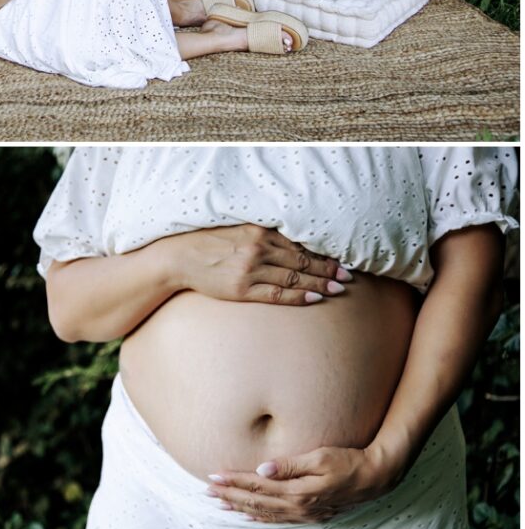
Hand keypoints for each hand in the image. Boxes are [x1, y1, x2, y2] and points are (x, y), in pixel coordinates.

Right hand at [170, 225, 353, 308]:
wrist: (180, 257)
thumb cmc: (210, 243)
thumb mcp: (239, 230)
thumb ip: (263, 235)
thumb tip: (291, 242)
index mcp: (260, 231)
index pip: (299, 242)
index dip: (322, 252)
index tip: (340, 258)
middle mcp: (259, 248)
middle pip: (302, 259)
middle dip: (327, 268)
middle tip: (348, 276)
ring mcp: (251, 270)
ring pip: (294, 276)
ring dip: (319, 283)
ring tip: (338, 288)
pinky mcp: (243, 289)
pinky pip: (277, 294)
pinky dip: (298, 296)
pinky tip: (315, 298)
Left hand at [208, 442, 391, 523]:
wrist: (375, 478)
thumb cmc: (349, 461)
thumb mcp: (321, 457)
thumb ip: (291, 464)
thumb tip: (262, 468)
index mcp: (297, 491)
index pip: (256, 485)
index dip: (233, 481)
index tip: (213, 476)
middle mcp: (297, 506)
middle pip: (255, 500)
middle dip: (229, 495)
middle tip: (207, 491)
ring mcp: (303, 513)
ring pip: (263, 512)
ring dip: (240, 507)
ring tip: (220, 504)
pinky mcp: (309, 514)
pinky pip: (277, 519)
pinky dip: (259, 516)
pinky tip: (248, 514)